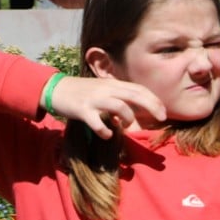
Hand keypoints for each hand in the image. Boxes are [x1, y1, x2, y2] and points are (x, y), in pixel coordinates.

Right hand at [47, 76, 166, 136]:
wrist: (55, 89)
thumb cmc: (83, 92)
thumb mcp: (104, 90)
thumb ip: (120, 98)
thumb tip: (136, 112)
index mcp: (113, 85)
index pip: (139, 89)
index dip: (154, 100)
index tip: (163, 112)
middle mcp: (106, 90)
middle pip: (135, 95)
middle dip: (152, 106)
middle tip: (161, 118)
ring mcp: (94, 100)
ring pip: (119, 106)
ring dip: (128, 118)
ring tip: (124, 126)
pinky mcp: (82, 110)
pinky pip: (97, 122)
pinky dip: (105, 131)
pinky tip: (107, 134)